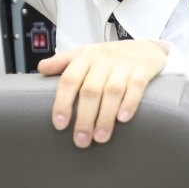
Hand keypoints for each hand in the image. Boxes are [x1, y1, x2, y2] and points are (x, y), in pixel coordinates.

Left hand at [38, 40, 168, 147]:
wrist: (147, 47)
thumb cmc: (112, 57)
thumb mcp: (86, 55)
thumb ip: (64, 62)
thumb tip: (41, 68)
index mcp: (86, 55)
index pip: (70, 79)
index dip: (63, 102)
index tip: (60, 125)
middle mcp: (105, 57)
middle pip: (91, 90)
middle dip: (85, 118)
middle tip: (81, 140)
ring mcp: (125, 62)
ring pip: (112, 91)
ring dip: (105, 117)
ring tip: (101, 137)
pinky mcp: (144, 67)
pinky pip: (136, 86)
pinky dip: (129, 103)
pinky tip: (122, 119)